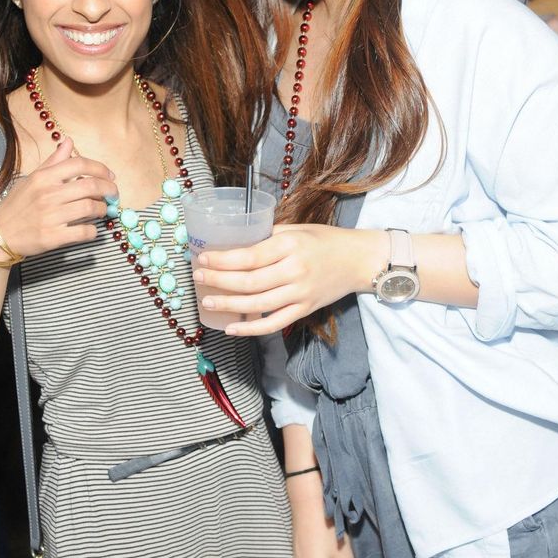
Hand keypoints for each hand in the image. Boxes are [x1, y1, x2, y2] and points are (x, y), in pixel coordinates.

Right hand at [0, 137, 117, 261]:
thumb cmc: (17, 206)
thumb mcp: (32, 179)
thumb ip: (53, 162)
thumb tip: (69, 141)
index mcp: (43, 177)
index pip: (79, 164)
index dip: (100, 169)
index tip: (110, 176)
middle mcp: (48, 194)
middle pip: (90, 186)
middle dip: (109, 190)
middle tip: (113, 195)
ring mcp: (50, 216)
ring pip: (90, 208)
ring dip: (102, 210)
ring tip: (102, 211)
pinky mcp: (52, 237)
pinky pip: (83, 232)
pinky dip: (93, 231)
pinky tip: (90, 229)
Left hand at [195, 224, 380, 335]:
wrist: (359, 259)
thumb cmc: (326, 240)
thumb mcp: (297, 229)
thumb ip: (268, 236)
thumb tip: (235, 244)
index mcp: (290, 246)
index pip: (249, 257)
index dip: (223, 261)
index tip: (203, 259)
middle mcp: (294, 271)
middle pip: (249, 282)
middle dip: (219, 281)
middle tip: (198, 279)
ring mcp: (300, 293)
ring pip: (258, 304)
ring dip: (229, 305)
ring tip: (208, 301)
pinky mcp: (305, 310)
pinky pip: (274, 323)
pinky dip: (251, 329)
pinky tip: (232, 328)